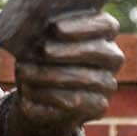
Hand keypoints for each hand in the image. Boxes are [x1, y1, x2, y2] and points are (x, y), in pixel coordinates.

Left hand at [4, 10, 122, 135]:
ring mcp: (105, 89)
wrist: (37, 104)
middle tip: (42, 50)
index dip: (83, 24)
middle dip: (69, 51)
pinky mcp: (93, 113)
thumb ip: (38, 32)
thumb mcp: (35, 44)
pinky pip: (75, 106)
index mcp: (101, 37)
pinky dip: (50, 101)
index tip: (54, 25)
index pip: (106, 24)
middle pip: (100, 53)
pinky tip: (31, 98)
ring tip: (26, 72)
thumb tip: (26, 22)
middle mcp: (110, 64)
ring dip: (53, 77)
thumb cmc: (35, 63)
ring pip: (86, 80)